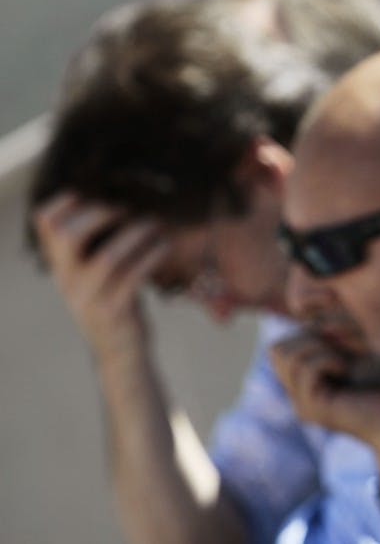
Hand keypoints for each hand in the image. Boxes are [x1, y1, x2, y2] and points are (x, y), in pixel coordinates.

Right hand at [33, 192, 168, 362]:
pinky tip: (164, 246)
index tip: (87, 195)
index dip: (62, 205)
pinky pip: (134, 277)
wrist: (121, 354)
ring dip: (136, 235)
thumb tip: (115, 205)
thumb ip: (94, 249)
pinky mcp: (115, 311)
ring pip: (109, 257)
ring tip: (154, 225)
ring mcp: (90, 298)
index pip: (45, 226)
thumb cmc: (115, 304)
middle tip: (124, 211)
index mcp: (62, 268)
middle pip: (68, 236)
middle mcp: (69, 281)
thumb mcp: (96, 277)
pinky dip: (152, 256)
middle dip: (99, 214)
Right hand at [269, 333, 379, 448]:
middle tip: (340, 346)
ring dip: (317, 345)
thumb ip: (338, 335)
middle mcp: (300, 394)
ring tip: (344, 357)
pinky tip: (348, 367)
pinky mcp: (313, 408)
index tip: (339, 331)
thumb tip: (320, 299)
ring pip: (284, 355)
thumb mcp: (362, 352)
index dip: (306, 329)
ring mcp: (303, 403)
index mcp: (308, 382)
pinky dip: (326, 358)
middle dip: (307, 336)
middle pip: (276, 349)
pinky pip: (304, 369)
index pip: (282, 345)